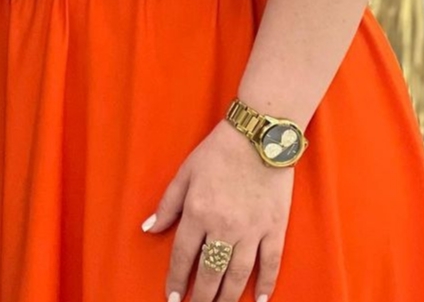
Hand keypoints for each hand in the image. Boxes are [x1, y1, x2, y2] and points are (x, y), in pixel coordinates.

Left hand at [144, 121, 293, 301]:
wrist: (258, 138)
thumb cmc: (218, 152)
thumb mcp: (185, 172)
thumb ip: (168, 204)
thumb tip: (149, 228)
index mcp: (198, 211)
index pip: (183, 255)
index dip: (176, 280)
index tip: (172, 298)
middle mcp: (223, 227)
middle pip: (210, 272)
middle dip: (201, 296)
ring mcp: (252, 231)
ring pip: (238, 275)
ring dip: (227, 297)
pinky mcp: (275, 229)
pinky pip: (270, 265)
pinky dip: (265, 285)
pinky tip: (257, 301)